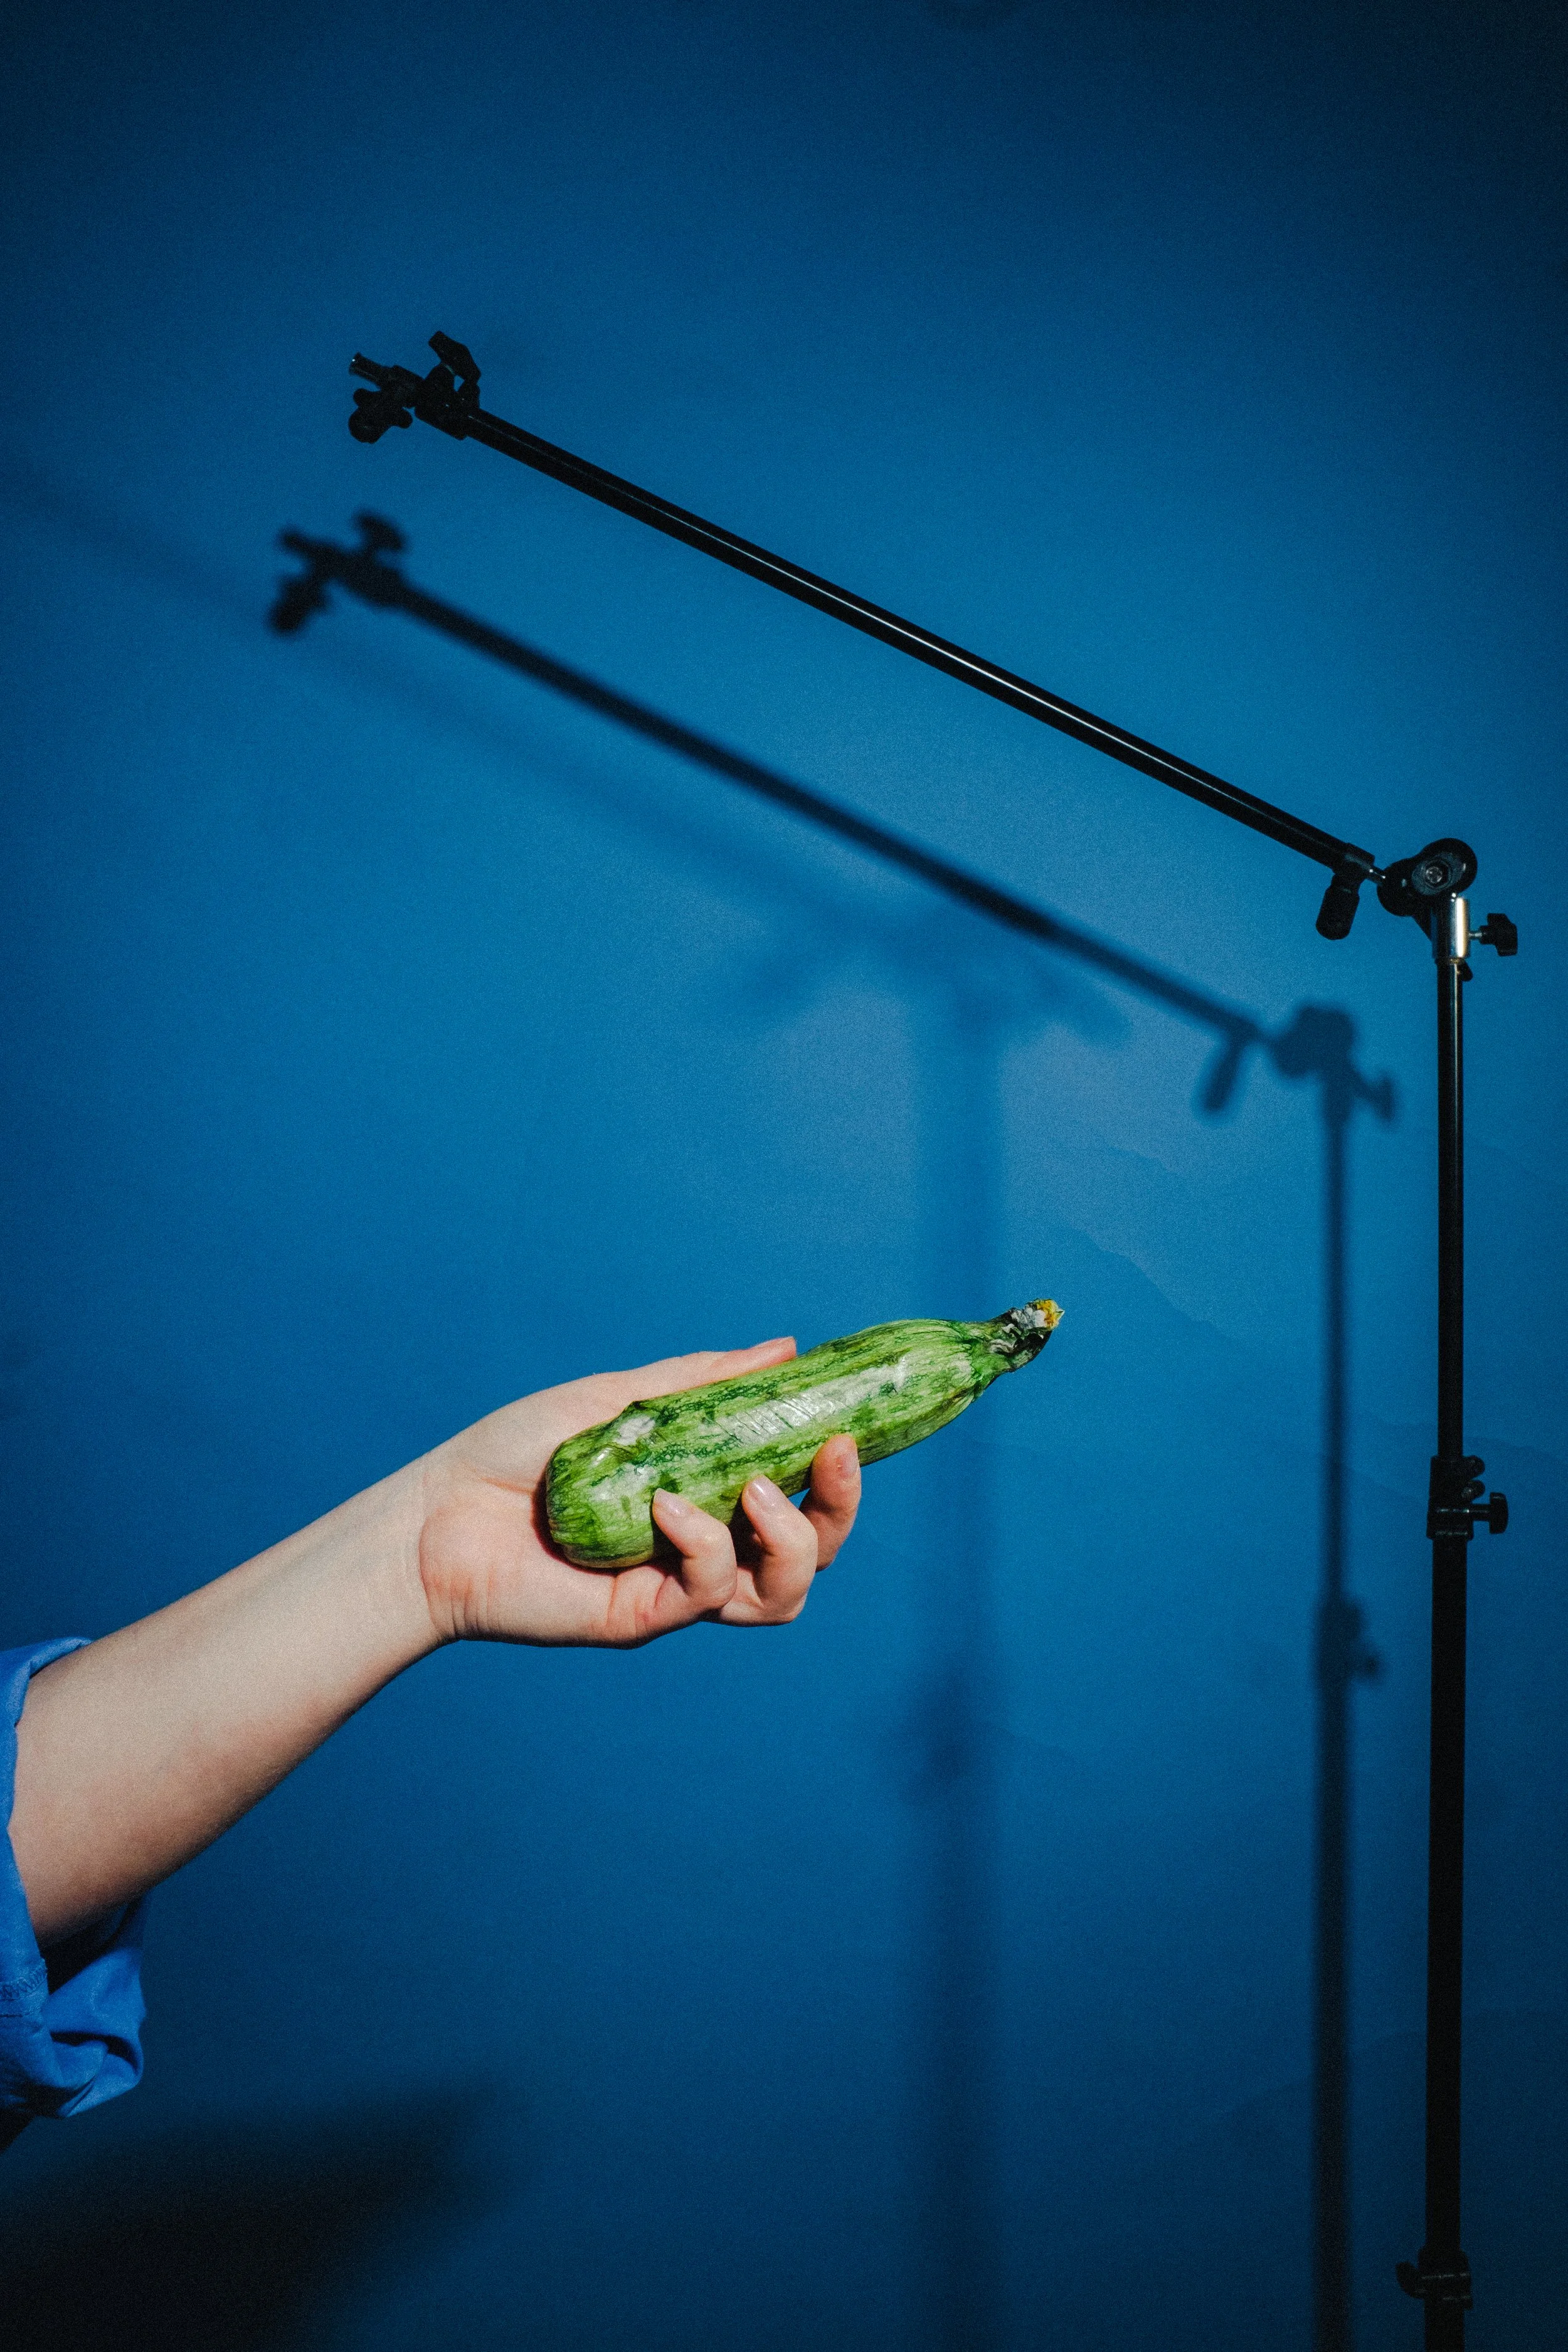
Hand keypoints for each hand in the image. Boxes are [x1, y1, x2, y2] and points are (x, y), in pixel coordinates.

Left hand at [416, 1338, 861, 1647]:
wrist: (439, 1512)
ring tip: (759, 1494)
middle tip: (836, 1455)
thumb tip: (787, 1347)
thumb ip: (702, 1383)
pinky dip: (705, 1544)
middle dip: (841, 1507)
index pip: (799, 1495)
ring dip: (794, 1540)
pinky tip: (669, 1506)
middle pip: (812, 1552)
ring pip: (783, 1593)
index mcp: (707, 1494)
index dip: (839, 1471)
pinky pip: (708, 1592)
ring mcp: (676, 1587)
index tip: (852, 1422)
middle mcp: (703, 1547)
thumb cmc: (517, 1452)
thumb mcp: (621, 1399)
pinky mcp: (644, 1618)